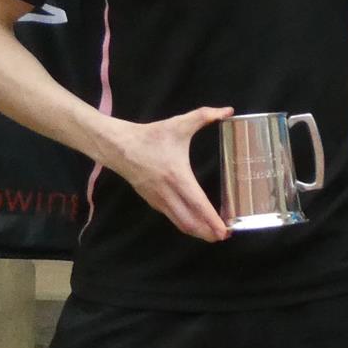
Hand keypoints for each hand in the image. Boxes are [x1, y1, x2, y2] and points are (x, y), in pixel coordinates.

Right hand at [105, 104, 234, 241]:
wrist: (118, 146)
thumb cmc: (150, 136)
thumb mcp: (179, 124)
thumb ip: (205, 115)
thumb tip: (228, 110)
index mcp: (177, 177)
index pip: (198, 204)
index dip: (212, 220)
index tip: (225, 231)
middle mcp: (168, 193)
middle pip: (190, 222)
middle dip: (207, 233)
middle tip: (224, 237)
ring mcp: (158, 200)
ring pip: (180, 223)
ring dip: (196, 231)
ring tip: (213, 234)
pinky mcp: (152, 201)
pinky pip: (171, 217)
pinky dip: (184, 224)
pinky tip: (194, 224)